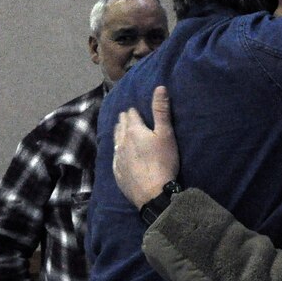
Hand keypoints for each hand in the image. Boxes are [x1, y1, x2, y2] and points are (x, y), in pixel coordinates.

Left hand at [114, 85, 179, 209]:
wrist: (153, 193)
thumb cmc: (163, 162)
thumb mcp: (166, 134)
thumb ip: (161, 111)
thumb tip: (160, 87)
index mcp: (134, 131)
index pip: (131, 115)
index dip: (134, 111)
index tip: (135, 109)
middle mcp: (121, 142)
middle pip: (120, 126)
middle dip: (124, 120)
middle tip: (127, 117)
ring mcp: (118, 158)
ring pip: (115, 140)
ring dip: (118, 133)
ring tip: (120, 130)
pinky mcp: (117, 172)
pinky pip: (115, 157)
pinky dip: (118, 151)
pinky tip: (120, 153)